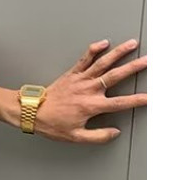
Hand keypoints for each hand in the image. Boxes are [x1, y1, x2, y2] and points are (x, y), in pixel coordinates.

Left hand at [31, 38, 146, 142]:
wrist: (31, 112)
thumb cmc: (51, 124)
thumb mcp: (75, 137)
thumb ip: (98, 136)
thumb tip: (114, 133)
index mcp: (92, 106)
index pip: (120, 103)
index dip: (136, 100)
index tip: (149, 97)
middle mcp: (88, 90)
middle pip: (116, 76)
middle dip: (134, 67)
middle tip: (148, 60)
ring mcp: (80, 80)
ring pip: (103, 63)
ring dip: (119, 52)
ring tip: (132, 44)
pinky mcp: (71, 74)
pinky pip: (84, 59)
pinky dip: (94, 50)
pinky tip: (104, 43)